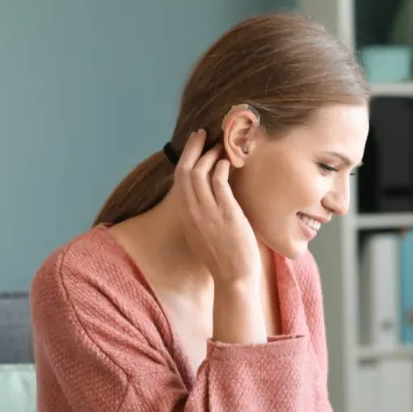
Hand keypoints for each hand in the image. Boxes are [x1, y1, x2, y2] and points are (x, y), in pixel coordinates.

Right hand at [173, 129, 260, 284]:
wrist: (233, 278)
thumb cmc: (223, 258)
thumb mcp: (202, 234)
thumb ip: (200, 215)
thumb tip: (206, 197)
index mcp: (185, 216)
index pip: (179, 179)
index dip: (186, 157)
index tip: (195, 143)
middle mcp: (192, 212)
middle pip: (185, 170)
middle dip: (193, 147)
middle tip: (204, 133)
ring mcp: (207, 212)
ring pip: (200, 172)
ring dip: (210, 154)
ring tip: (221, 146)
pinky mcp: (226, 213)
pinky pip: (218, 181)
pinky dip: (221, 167)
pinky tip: (228, 162)